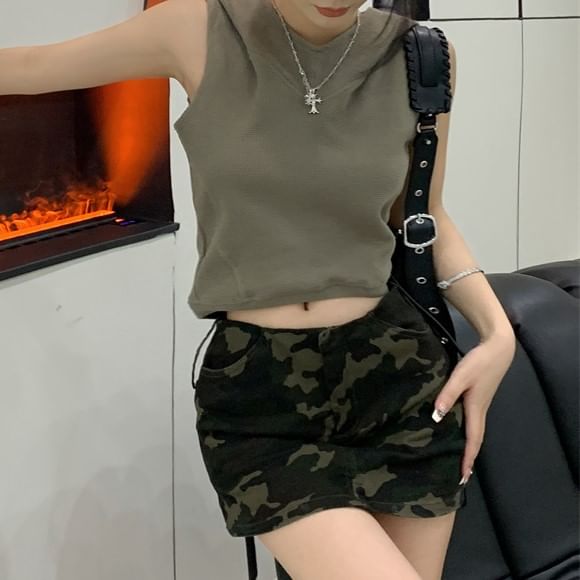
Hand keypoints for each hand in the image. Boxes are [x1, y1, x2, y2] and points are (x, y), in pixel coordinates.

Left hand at [431, 330, 515, 484]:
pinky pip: (473, 422)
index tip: (462, 477)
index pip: (472, 440)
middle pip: (475, 440)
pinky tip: (459, 432)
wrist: (498, 349)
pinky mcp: (479, 398)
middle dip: (469, 458)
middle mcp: (480, 411)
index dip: (467, 459)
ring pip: (474, 431)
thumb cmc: (479, 363)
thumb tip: (437, 415)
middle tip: (461, 476)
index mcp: (475, 409)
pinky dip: (468, 433)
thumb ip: (448, 394)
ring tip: (460, 460)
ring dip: (468, 447)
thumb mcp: (461, 376)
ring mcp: (481, 405)